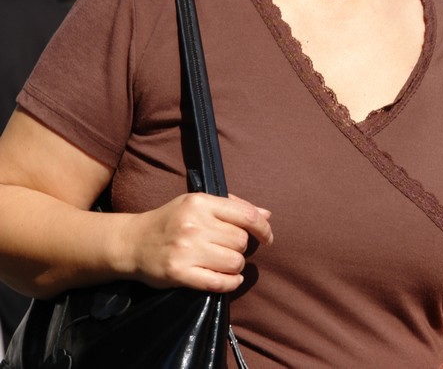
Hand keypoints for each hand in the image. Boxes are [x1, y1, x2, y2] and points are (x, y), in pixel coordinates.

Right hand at [121, 193, 272, 291]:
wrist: (132, 242)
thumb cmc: (171, 220)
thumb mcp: (198, 204)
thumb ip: (233, 207)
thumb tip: (267, 215)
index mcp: (200, 202)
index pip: (246, 215)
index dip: (263, 228)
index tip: (267, 238)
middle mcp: (194, 225)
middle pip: (241, 241)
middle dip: (240, 248)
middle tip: (228, 249)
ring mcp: (186, 250)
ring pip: (235, 262)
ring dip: (236, 266)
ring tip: (225, 264)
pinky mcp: (179, 273)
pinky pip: (220, 282)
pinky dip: (230, 283)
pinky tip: (228, 279)